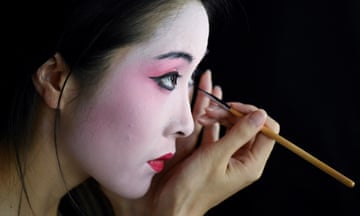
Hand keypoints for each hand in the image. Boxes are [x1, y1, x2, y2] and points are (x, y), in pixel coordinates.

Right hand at [104, 70, 279, 215]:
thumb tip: (260, 115)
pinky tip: (204, 111)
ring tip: (202, 113)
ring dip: (218, 116)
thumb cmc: (193, 186)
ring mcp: (228, 156)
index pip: (267, 131)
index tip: (234, 107)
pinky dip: (212, 123)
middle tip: (211, 109)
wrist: (171, 203)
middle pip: (247, 126)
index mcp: (251, 163)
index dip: (253, 115)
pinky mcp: (214, 155)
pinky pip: (218, 133)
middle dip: (230, 113)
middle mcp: (243, 160)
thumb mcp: (216, 156)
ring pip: (231, 127)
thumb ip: (239, 134)